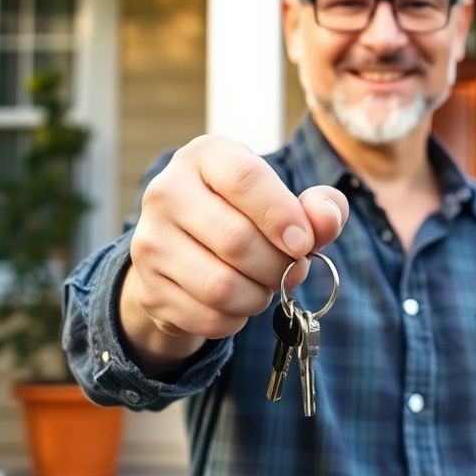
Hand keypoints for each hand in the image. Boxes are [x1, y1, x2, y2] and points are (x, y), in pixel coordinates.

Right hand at [120, 135, 348, 373]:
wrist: (186, 252)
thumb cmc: (247, 217)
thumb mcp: (285, 200)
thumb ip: (319, 206)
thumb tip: (326, 220)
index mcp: (204, 156)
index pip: (244, 178)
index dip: (282, 215)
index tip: (304, 243)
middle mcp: (166, 192)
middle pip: (236, 240)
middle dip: (277, 265)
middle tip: (290, 269)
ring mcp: (150, 241)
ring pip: (221, 286)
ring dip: (258, 296)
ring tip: (264, 285)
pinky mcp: (149, 288)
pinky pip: (208, 317)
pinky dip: (236, 319)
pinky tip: (237, 303)